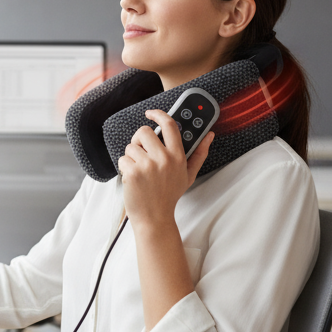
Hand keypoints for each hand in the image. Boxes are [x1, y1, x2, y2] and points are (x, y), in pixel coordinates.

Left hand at [117, 109, 212, 225]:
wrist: (154, 218)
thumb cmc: (169, 195)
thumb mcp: (188, 175)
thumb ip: (199, 153)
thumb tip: (209, 135)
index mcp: (178, 156)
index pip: (169, 125)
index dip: (158, 114)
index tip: (151, 113)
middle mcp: (164, 159)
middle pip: (144, 132)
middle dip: (139, 140)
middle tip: (142, 152)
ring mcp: (147, 166)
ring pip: (130, 146)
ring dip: (131, 157)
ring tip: (140, 171)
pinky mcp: (133, 172)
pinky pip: (123, 159)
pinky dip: (124, 168)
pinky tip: (133, 179)